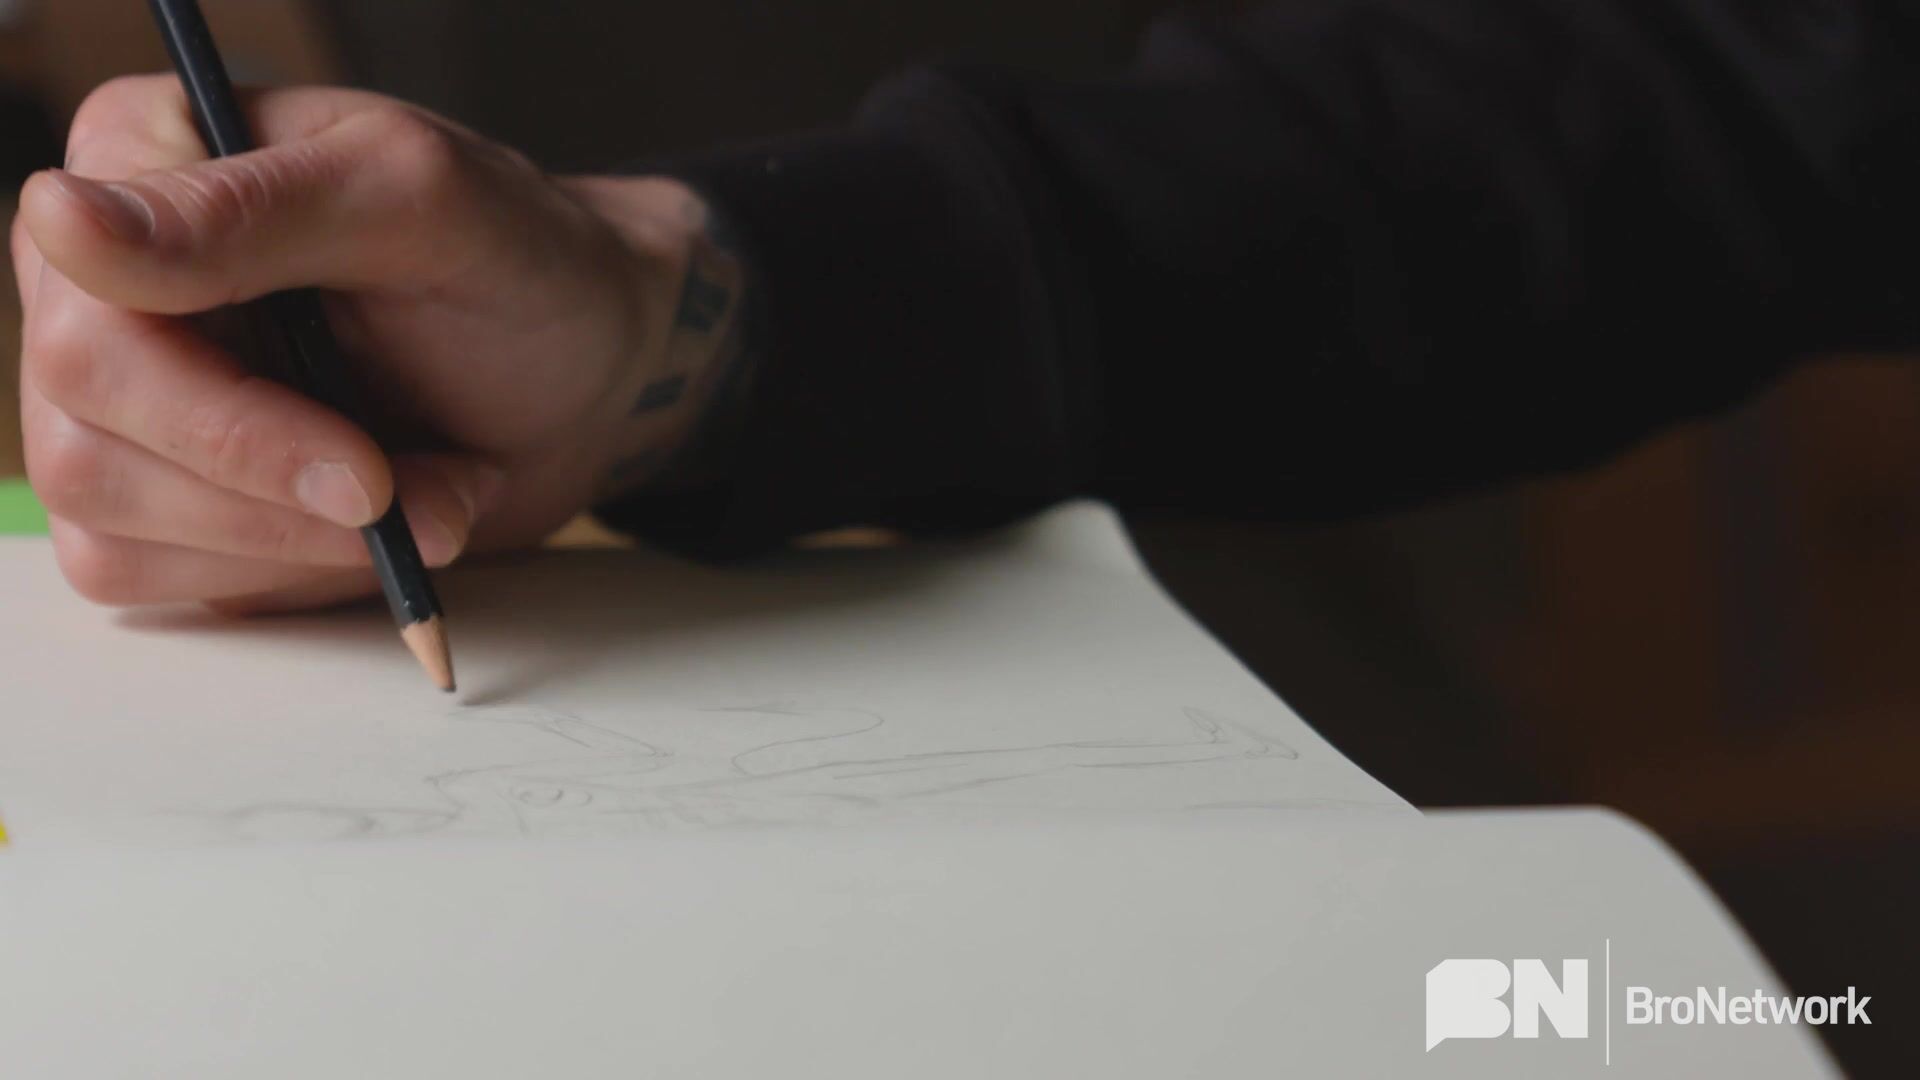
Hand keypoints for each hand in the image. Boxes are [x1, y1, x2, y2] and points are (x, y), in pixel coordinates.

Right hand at [13, 77, 745, 610]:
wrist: (589, 372)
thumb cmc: (524, 267)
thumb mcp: (428, 204)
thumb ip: (258, 206)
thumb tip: (64, 218)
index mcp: (141, 157)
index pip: (91, 316)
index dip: (217, 415)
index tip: (361, 467)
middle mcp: (100, 278)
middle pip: (87, 439)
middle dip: (280, 491)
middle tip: (407, 487)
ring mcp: (118, 396)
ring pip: (114, 525)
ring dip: (302, 540)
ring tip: (430, 488)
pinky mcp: (156, 498)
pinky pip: (156, 578)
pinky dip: (290, 573)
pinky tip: (383, 524)